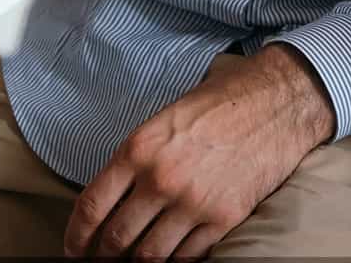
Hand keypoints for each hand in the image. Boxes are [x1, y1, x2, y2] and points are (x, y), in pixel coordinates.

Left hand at [65, 44, 335, 259]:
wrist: (277, 103)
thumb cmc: (220, 103)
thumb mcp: (164, 119)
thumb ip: (137, 158)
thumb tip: (114, 196)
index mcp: (139, 148)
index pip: (92, 206)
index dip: (77, 235)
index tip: (74, 247)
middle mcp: (161, 179)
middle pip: (116, 238)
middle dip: (103, 255)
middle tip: (100, 260)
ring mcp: (193, 203)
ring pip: (150, 256)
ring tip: (132, 262)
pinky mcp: (223, 219)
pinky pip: (188, 257)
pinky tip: (169, 259)